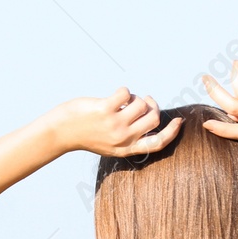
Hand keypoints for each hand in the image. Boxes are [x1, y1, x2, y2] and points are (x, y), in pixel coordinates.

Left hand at [58, 87, 182, 156]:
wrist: (59, 133)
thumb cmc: (84, 133)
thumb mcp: (109, 142)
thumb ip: (127, 134)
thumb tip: (147, 112)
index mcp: (126, 148)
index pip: (157, 143)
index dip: (172, 132)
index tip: (178, 121)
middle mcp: (123, 139)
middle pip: (154, 119)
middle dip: (152, 106)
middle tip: (142, 101)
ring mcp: (114, 125)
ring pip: (141, 105)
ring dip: (136, 97)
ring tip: (124, 100)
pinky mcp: (105, 110)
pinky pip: (126, 94)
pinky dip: (124, 90)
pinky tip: (115, 95)